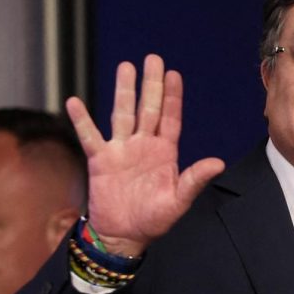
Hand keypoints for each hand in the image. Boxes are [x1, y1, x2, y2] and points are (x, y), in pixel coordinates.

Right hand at [65, 54, 224, 256]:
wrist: (124, 235)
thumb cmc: (154, 220)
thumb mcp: (178, 201)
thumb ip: (194, 180)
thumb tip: (218, 162)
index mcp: (164, 152)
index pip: (170, 118)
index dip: (172, 97)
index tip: (174, 74)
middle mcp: (143, 145)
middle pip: (148, 108)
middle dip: (151, 84)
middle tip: (152, 58)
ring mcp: (121, 150)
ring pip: (122, 114)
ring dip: (124, 91)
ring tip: (125, 67)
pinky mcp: (101, 160)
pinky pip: (90, 136)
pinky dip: (82, 120)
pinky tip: (74, 102)